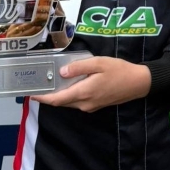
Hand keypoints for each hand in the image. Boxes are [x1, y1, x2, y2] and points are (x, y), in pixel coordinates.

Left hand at [33, 57, 150, 112]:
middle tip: (38, 86)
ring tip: (50, 84)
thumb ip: (79, 67)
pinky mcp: (96, 104)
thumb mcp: (98, 63)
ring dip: (59, 96)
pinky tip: (68, 85)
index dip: (43, 98)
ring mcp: (91, 106)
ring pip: (70, 102)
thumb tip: (62, 72)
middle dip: (49, 96)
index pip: (58, 99)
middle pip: (62, 102)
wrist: (138, 83)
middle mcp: (85, 103)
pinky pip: (78, 101)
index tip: (30, 94)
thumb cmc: (118, 70)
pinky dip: (69, 95)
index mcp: (84, 93)